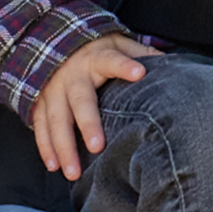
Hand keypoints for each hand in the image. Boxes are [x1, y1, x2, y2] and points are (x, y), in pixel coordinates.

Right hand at [30, 31, 155, 182]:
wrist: (53, 39)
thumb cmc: (97, 49)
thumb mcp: (118, 43)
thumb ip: (142, 53)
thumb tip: (173, 65)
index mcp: (96, 58)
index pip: (111, 60)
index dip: (124, 66)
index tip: (139, 73)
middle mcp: (72, 75)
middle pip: (80, 100)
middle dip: (87, 124)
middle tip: (96, 146)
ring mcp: (53, 89)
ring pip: (56, 120)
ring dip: (63, 147)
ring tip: (73, 172)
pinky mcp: (39, 102)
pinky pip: (41, 127)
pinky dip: (46, 147)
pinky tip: (54, 166)